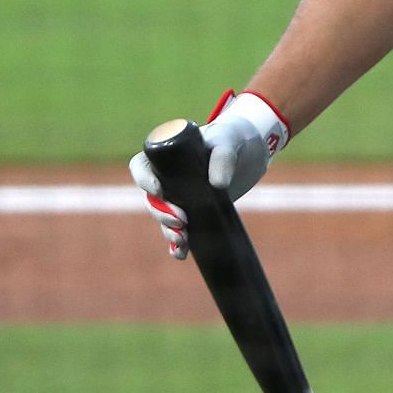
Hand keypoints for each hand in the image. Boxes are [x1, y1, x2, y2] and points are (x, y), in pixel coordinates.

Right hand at [129, 91, 288, 260]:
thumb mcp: (229, 142)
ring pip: (164, 217)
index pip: (141, 166)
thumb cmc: (233, 138)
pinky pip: (179, 230)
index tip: (158, 191)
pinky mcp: (195, 211)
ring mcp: (180, 195)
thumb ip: (223, 158)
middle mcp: (169, 176)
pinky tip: (181, 254)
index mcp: (167, 154)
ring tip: (182, 241)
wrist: (251, 151)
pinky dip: (178, 244)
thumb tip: (218, 185)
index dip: (143, 179)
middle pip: (152, 198)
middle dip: (161, 213)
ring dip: (168, 231)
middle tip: (181, 220)